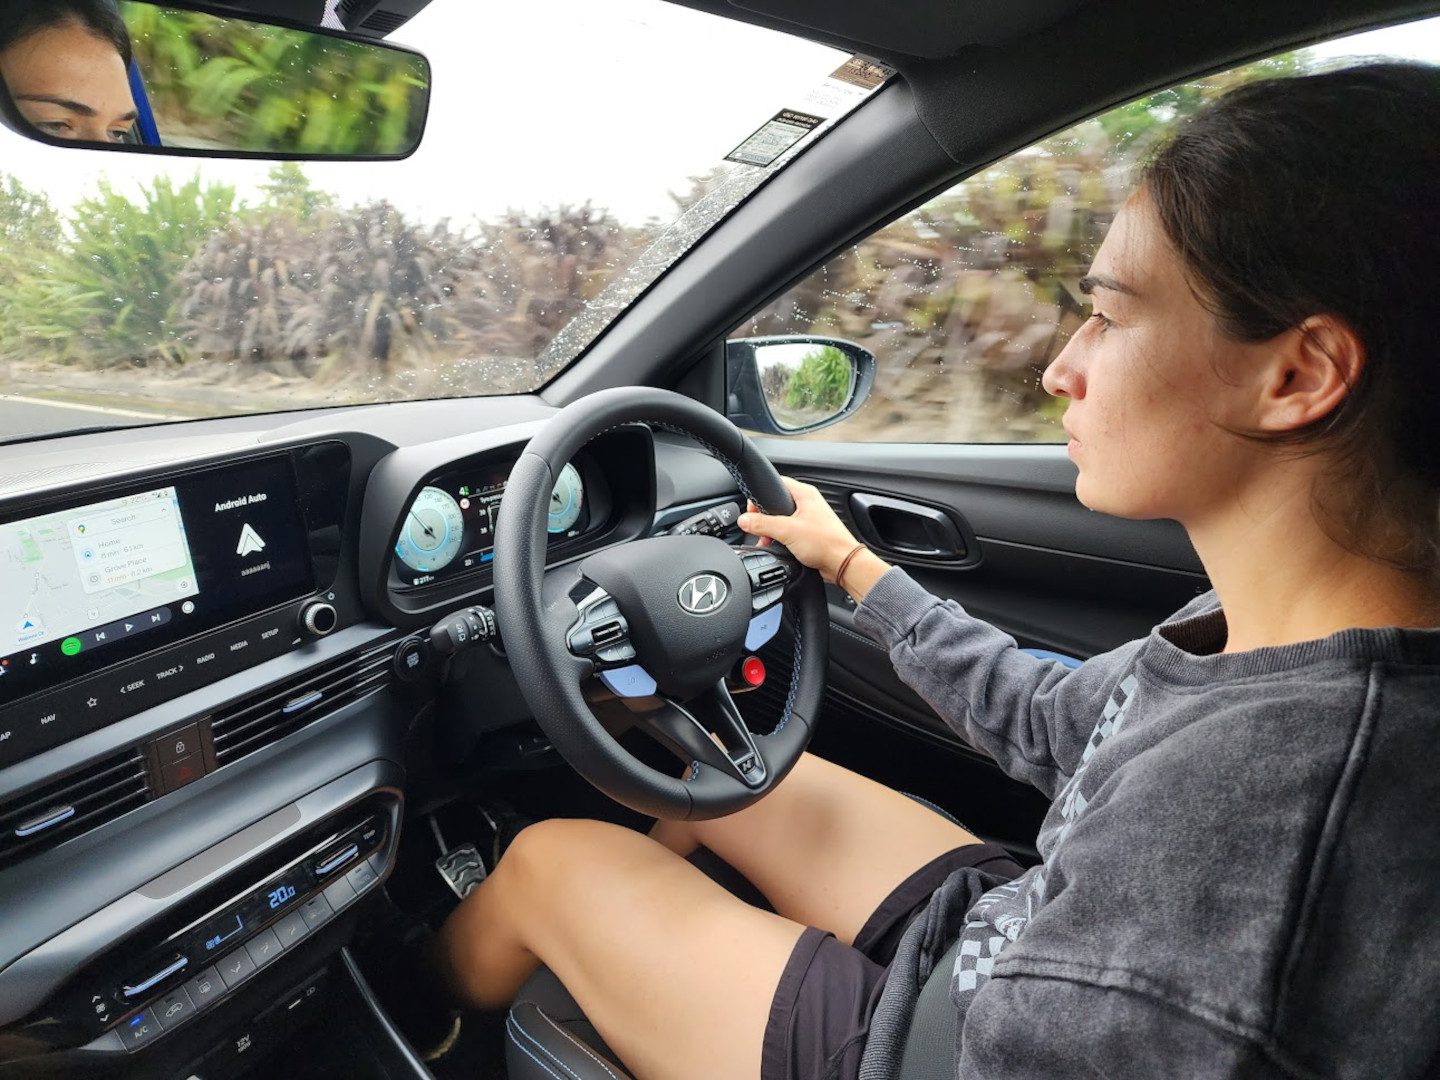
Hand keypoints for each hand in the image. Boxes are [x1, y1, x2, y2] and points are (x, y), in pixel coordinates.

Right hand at [738, 476, 861, 582]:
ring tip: (766, 541)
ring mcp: (809, 518)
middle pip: (776, 503)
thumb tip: (744, 520)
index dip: (760, 496)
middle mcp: (807, 503)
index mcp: (805, 494)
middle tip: (757, 528)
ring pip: (781, 519)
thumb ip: (762, 524)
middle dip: (763, 518)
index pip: (775, 484)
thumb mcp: (787, 531)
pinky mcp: (809, 533)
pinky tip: (776, 547)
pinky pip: (788, 531)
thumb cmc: (825, 543)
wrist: (842, 564)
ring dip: (771, 530)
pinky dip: (780, 538)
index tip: (751, 512)